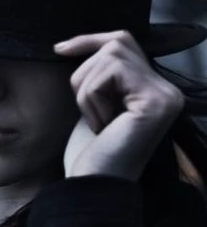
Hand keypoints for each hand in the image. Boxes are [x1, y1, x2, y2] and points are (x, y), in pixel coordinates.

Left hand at [54, 30, 184, 180]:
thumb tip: (70, 45)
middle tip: (84, 108)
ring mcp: (165, 95)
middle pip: (115, 44)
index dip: (89, 40)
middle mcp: (167, 90)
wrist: (93, 185)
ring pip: (110, 56)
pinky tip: (102, 125)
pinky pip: (111, 72)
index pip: (123, 41)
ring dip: (87, 90)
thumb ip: (98, 73)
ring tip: (96, 121)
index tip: (59, 49)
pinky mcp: (156, 101)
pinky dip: (92, 97)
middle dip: (85, 72)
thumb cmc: (90, 150)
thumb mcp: (93, 102)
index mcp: (153, 89)